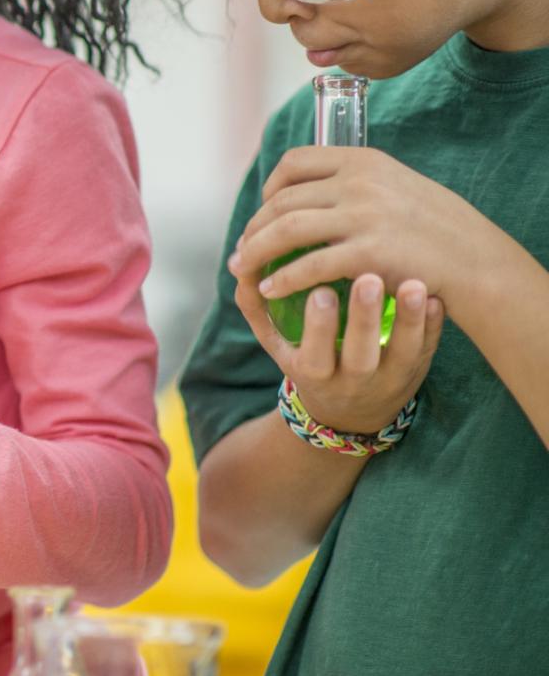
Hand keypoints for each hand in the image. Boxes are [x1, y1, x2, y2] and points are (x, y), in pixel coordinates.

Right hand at [231, 268, 443, 433]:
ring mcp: (390, 378)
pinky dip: (435, 324)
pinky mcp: (418, 369)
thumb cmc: (308, 362)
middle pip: (361, 354)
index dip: (318, 326)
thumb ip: (256, 309)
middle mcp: (353, 381)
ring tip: (415, 284)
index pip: (314, 354)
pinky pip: (430, 348)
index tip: (320, 291)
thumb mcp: (277, 345)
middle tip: (369, 278)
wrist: (351, 412)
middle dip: (364, 318)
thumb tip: (238, 263)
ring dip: (410, 318)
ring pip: (403, 352)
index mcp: (314, 374)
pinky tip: (438, 296)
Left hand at [235, 146, 499, 304]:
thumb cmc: (434, 227)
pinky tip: (270, 290)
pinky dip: (282, 278)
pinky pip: (309, 265)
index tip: (263, 210)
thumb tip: (308, 189)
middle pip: (283, 200)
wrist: (475, 260)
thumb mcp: (396, 185)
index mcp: (363, 161)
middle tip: (241, 250)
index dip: (269, 187)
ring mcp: (365, 216)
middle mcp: (360, 182)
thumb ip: (356, 183)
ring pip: (286, 230)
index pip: (295, 161)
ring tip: (242, 270)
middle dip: (254, 227)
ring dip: (255, 251)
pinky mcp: (369, 252)